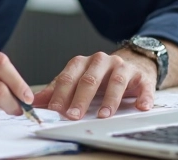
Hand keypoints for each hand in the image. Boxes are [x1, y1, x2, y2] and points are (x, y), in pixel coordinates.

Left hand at [32, 49, 156, 119]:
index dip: (61, 94)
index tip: (55, 110)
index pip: (69, 77)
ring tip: (104, 116)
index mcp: (83, 63)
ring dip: (110, 100)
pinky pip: (143, 86)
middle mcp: (102, 62)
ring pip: (116, 81)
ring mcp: (122, 67)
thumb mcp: (77, 80)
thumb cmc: (100, 76)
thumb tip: (34, 101)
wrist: (132, 64)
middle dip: (81, 99)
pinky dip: (143, 97)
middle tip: (74, 115)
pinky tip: (141, 106)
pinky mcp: (141, 76)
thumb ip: (57, 90)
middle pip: (90, 79)